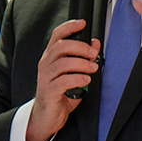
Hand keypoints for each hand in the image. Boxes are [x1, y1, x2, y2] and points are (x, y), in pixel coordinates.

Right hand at [26, 19, 101, 140]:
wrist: (46, 117)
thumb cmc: (60, 95)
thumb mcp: (74, 75)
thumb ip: (84, 60)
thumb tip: (95, 44)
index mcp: (51, 57)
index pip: (57, 36)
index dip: (69, 27)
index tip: (82, 23)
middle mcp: (46, 64)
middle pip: (61, 46)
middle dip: (81, 47)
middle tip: (94, 53)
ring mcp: (46, 77)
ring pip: (63, 63)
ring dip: (82, 64)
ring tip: (93, 68)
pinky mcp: (49, 91)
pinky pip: (63, 81)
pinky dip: (78, 79)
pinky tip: (86, 81)